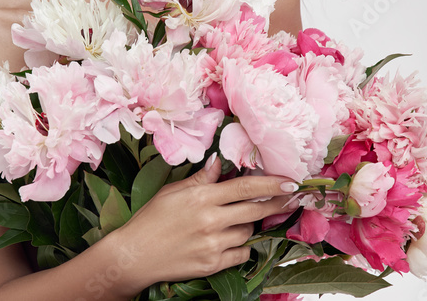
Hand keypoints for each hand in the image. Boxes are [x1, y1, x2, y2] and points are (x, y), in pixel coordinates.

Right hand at [101, 154, 297, 290]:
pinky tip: (233, 239)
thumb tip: (220, 161)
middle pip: (255, 210)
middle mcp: (210, 220)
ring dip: (249, 224)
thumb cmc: (151, 219)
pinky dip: (242, 246)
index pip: (245, 187)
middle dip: (277, 203)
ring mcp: (213, 245)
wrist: (134, 256)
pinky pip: (241, 253)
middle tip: (289, 198)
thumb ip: (200, 178)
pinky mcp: (212, 265)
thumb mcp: (173, 191)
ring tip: (237, 219)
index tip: (291, 181)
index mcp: (201, 197)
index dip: (272, 184)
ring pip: (248, 232)